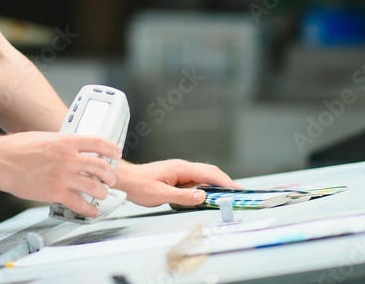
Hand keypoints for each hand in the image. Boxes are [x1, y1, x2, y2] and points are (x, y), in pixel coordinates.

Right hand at [0, 131, 122, 217]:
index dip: (112, 149)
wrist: (0, 160)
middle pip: (101, 166)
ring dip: (102, 192)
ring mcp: (63, 176)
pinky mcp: (55, 193)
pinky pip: (79, 204)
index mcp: (65, 141)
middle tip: (111, 178)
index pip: (98, 143)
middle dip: (110, 174)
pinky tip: (91, 211)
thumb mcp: (44, 138)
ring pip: (94, 186)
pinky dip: (89, 210)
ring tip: (102, 194)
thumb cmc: (16, 148)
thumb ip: (60, 144)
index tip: (116, 153)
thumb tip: (69, 149)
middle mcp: (68, 158)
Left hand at [113, 159, 238, 207]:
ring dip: (217, 184)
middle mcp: (183, 168)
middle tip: (238, 193)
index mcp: (181, 169)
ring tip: (228, 195)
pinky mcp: (177, 177)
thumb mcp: (160, 194)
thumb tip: (202, 197)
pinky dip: (207, 187)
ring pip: (204, 176)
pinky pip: (196, 181)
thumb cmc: (140, 185)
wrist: (127, 180)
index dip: (224, 181)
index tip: (236, 189)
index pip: (208, 174)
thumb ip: (182, 196)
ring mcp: (180, 172)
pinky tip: (209, 195)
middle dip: (225, 182)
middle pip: (210, 172)